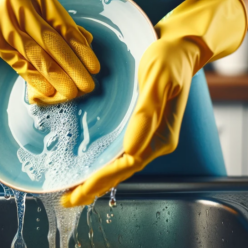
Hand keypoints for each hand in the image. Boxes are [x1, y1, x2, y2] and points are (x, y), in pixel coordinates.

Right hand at [0, 0, 99, 102]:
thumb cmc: (14, 2)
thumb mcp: (36, 1)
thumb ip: (59, 19)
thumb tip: (87, 41)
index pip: (64, 25)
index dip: (81, 48)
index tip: (95, 67)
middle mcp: (19, 4)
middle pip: (51, 41)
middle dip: (72, 66)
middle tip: (87, 86)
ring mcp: (3, 22)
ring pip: (34, 54)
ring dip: (55, 76)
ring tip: (71, 92)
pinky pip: (16, 62)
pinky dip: (33, 77)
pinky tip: (47, 89)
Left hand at [62, 0, 246, 206]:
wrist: (180, 46)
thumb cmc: (170, 58)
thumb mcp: (159, 79)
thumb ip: (148, 113)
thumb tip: (132, 149)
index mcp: (162, 135)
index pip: (128, 164)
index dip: (103, 179)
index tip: (81, 191)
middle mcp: (155, 140)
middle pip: (122, 170)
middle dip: (95, 187)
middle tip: (68, 200)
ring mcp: (148, 135)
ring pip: (119, 163)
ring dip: (97, 178)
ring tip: (73, 190)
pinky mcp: (141, 126)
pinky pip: (120, 150)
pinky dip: (103, 162)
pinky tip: (89, 165)